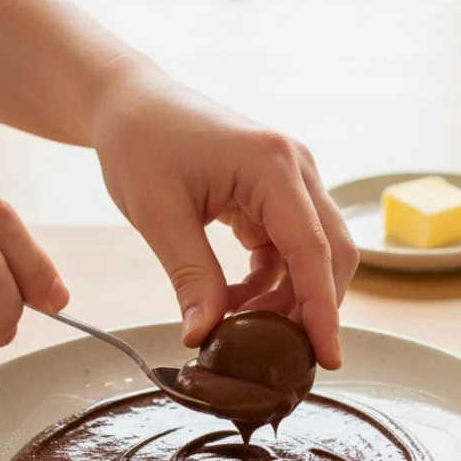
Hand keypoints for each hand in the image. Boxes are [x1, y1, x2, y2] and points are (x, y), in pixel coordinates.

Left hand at [89, 67, 358, 368]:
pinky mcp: (278, 192)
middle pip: (331, 253)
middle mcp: (296, 167)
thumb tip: (204, 336)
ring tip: (240, 325)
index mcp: (272, 165)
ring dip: (287, 296)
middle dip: (313, 308)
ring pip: (313, 254)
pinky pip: (289, 247)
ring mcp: (292, 178)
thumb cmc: (139, 142)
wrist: (129, 102)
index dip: (323, 309)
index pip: (312, 249)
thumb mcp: (158, 215)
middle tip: (281, 356)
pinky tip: (233, 298)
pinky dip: (270, 280)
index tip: (329, 358)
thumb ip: (190, 277)